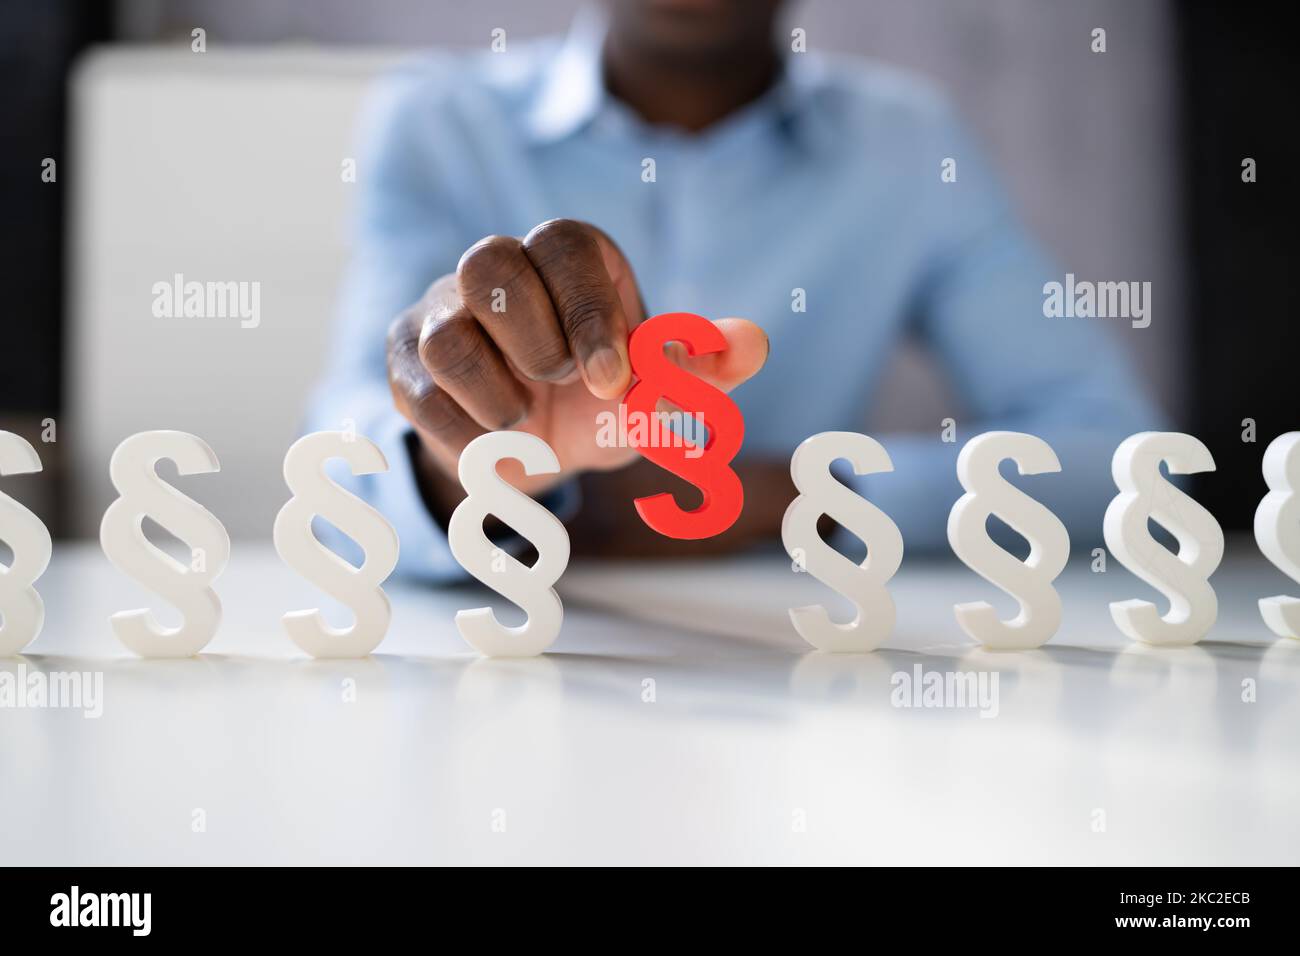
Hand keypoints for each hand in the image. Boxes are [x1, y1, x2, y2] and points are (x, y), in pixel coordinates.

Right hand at [387, 219, 767, 508]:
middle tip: (562, 387)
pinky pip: (420, 391)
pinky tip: (496, 448)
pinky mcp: (406, 360)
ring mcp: (443, 311)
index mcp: (567, 260)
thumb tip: (753, 344)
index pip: (564, 242)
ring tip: (526, 424)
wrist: (528, 457)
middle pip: (489, 261)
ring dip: (497, 395)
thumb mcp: (652, 395)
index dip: (589, 311)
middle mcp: (498, 269)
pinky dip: (466, 435)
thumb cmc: (596, 405)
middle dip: (535, 340)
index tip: (614, 382)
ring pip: (446, 331)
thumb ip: (701, 369)